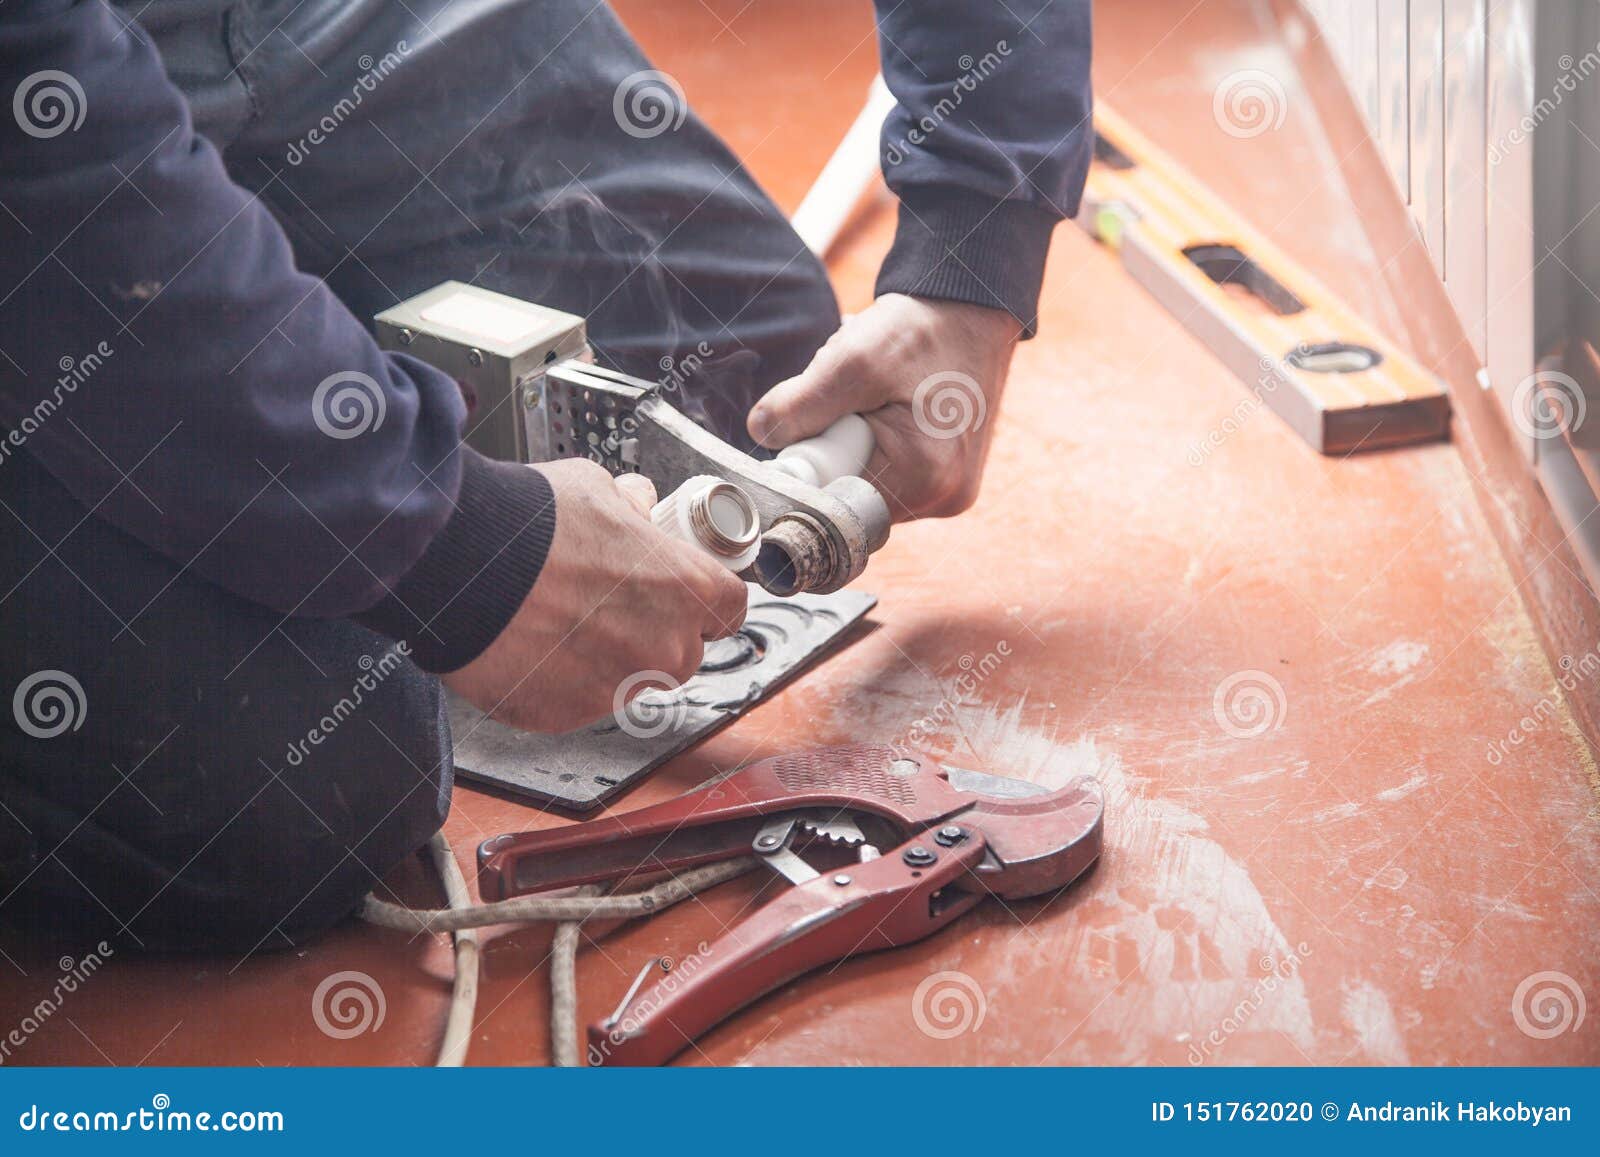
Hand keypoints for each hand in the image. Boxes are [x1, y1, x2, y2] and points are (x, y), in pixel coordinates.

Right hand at [442, 459, 746, 731]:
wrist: (462, 569)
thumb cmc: (532, 527)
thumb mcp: (595, 490)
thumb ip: (630, 506)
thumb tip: (637, 504)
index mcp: (688, 591)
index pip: (730, 607)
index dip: (705, 598)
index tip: (683, 593)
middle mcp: (667, 649)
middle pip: (683, 650)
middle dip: (654, 630)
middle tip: (607, 603)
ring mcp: (620, 689)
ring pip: (631, 679)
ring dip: (609, 658)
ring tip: (560, 622)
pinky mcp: (569, 717)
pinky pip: (578, 700)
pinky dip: (561, 681)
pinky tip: (533, 646)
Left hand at [746, 293, 1020, 520]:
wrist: (971, 311)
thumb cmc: (920, 332)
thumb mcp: (852, 360)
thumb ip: (800, 403)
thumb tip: (759, 433)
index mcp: (924, 479)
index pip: (836, 501)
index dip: (814, 464)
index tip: (813, 424)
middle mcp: (943, 498)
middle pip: (853, 494)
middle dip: (837, 449)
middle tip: (848, 399)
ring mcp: (950, 492)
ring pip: (870, 481)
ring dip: (855, 443)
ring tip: (872, 397)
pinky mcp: (950, 478)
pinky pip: (893, 472)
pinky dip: (877, 442)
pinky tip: (887, 406)